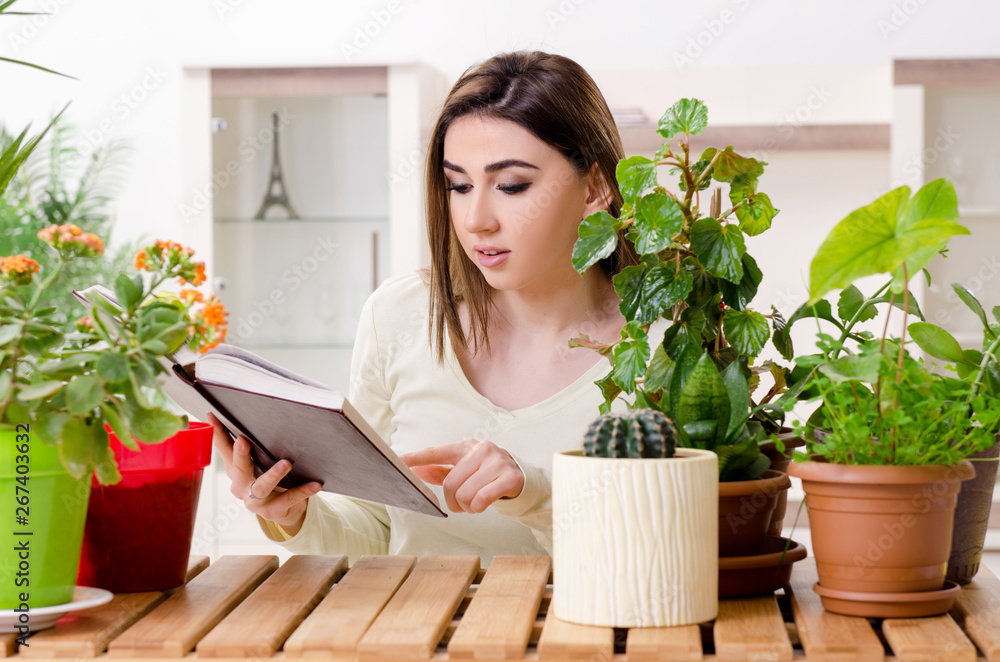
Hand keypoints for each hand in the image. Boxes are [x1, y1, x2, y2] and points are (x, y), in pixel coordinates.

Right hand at [208, 413, 320, 535]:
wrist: (285, 510)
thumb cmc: (270, 480)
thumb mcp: (259, 462)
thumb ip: (255, 445)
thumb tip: (255, 414)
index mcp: (235, 470)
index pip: (224, 448)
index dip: (217, 433)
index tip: (213, 416)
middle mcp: (241, 485)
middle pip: (239, 469)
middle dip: (240, 455)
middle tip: (243, 440)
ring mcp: (255, 501)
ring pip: (261, 487)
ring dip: (273, 474)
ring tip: (287, 463)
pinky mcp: (272, 511)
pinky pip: (288, 499)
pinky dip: (302, 491)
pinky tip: (316, 484)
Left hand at [400, 439, 523, 513]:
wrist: (522, 478)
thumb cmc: (487, 474)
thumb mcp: (465, 469)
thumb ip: (440, 470)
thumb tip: (415, 471)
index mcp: (466, 446)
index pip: (438, 452)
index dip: (418, 458)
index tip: (401, 462)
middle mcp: (481, 449)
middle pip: (450, 484)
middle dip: (453, 501)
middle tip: (461, 504)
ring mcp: (497, 461)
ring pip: (465, 494)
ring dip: (467, 507)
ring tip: (475, 503)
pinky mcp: (509, 476)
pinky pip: (482, 499)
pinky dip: (478, 507)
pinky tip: (483, 504)